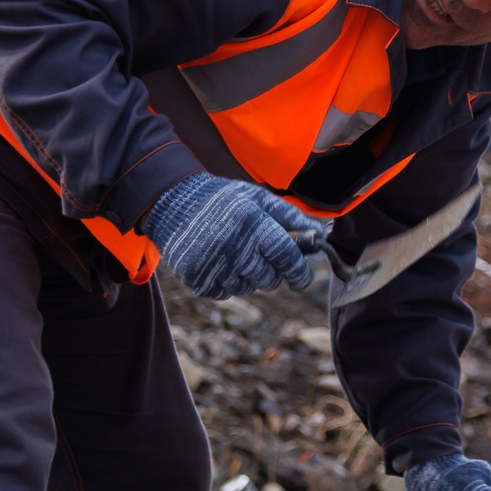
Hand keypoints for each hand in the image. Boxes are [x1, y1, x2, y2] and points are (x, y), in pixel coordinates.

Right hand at [142, 174, 329, 299]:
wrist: (171, 201)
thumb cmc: (222, 199)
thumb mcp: (257, 197)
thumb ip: (289, 216)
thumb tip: (319, 235)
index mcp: (253, 224)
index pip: (287, 258)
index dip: (299, 273)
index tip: (303, 280)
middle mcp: (234, 247)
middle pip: (269, 279)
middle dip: (272, 272)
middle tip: (260, 255)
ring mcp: (214, 265)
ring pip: (248, 288)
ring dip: (248, 276)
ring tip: (234, 252)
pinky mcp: (197, 279)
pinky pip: (225, 293)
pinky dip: (226, 282)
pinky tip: (218, 260)